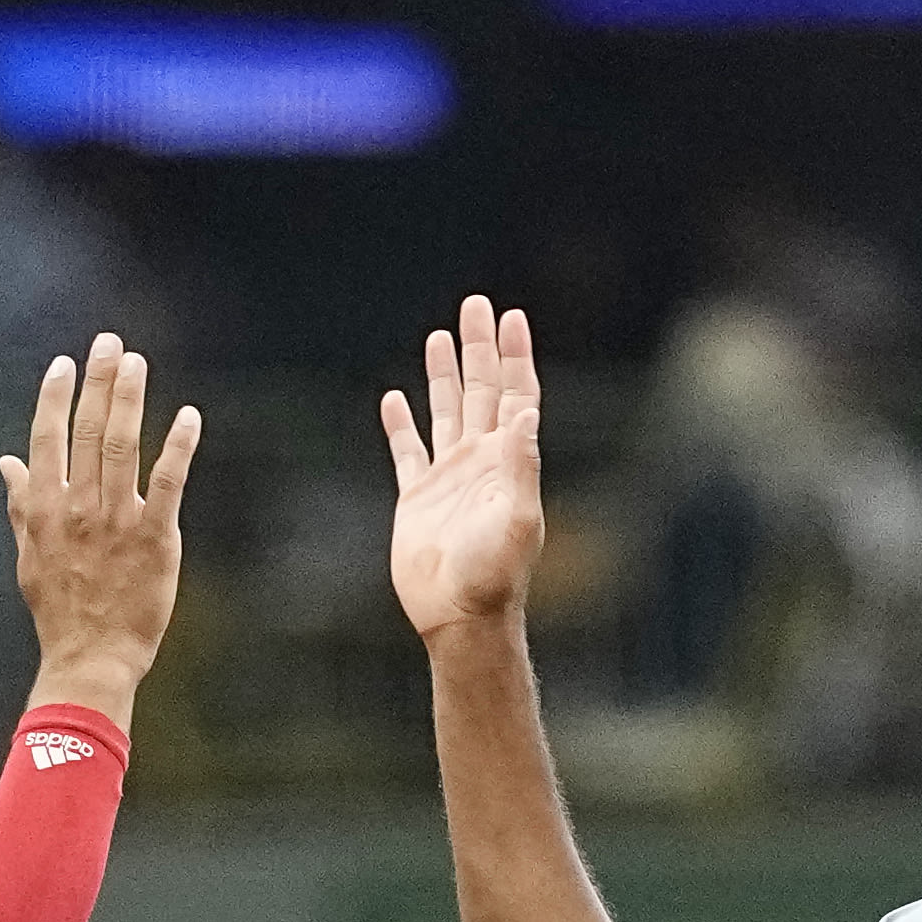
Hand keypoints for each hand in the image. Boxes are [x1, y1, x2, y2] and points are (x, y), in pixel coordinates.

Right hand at [4, 334, 200, 715]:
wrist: (90, 657)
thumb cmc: (60, 610)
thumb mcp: (29, 556)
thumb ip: (21, 504)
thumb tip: (6, 461)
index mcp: (46, 508)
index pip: (48, 438)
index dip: (56, 397)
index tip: (66, 363)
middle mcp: (78, 506)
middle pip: (87, 430)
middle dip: (98, 382)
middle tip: (110, 343)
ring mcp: (116, 520)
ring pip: (122, 446)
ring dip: (129, 400)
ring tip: (136, 363)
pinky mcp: (155, 538)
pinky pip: (168, 482)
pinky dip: (177, 447)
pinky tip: (188, 416)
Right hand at [380, 292, 549, 638]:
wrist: (459, 616)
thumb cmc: (494, 575)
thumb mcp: (517, 519)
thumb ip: (522, 465)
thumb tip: (527, 413)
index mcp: (508, 462)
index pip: (515, 396)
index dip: (515, 357)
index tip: (512, 317)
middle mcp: (480, 463)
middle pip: (481, 391)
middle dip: (479, 348)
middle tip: (476, 305)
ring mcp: (448, 478)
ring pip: (445, 411)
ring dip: (443, 374)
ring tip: (439, 336)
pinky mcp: (417, 498)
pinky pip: (407, 451)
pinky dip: (401, 424)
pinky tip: (395, 399)